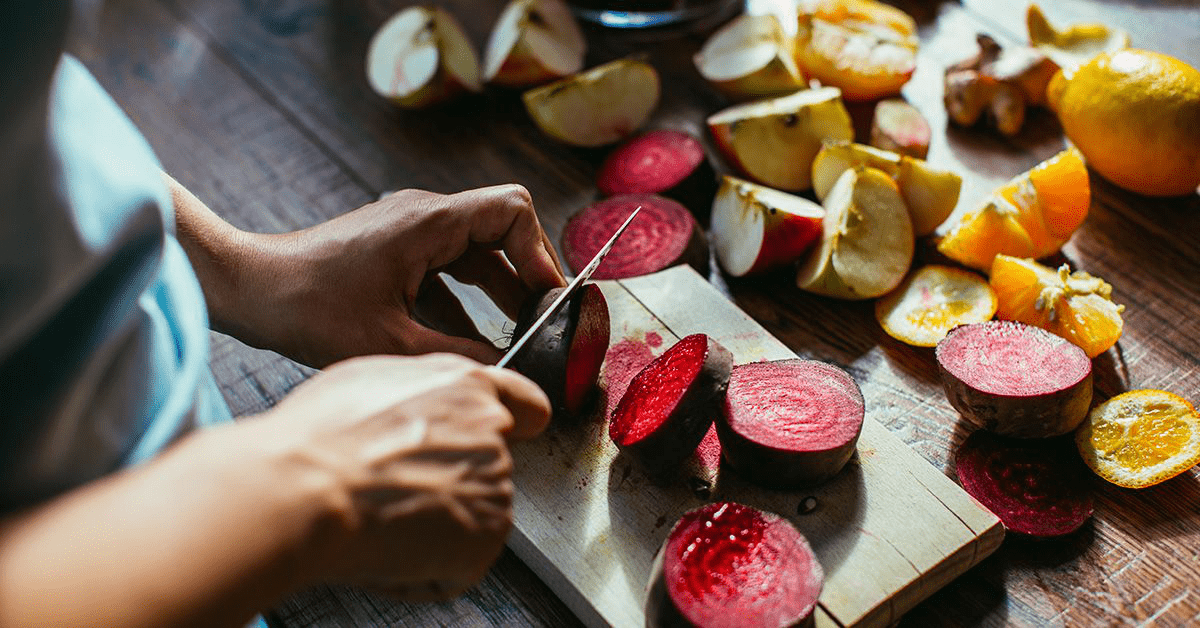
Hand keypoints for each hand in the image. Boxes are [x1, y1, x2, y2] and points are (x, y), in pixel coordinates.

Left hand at [202, 184, 565, 367]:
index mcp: (429, 222)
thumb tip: (503, 370)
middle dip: (526, 276)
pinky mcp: (393, 251)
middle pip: (501, 232)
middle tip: (543, 321)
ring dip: (498, 292)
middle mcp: (423, 216)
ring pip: (475, 253)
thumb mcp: (391, 342)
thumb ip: (457, 354)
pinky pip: (446, 269)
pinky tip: (471, 341)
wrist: (249, 290)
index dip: (540, 252)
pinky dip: (465, 301)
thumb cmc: (308, 306)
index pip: (512, 211)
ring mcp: (407, 232)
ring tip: (518, 334)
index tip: (548, 297)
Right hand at [255, 353, 550, 598]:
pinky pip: (458, 563)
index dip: (518, 423)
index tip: (518, 434)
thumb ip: (422, 390)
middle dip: (451, 481)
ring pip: (471, 515)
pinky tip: (389, 546)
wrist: (306, 489)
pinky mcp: (487, 536)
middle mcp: (491, 431)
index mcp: (467, 386)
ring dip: (438, 526)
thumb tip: (423, 407)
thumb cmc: (321, 437)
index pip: (526, 405)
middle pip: (489, 466)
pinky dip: (426, 569)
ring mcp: (495, 485)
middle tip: (396, 489)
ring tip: (384, 516)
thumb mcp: (372, 378)